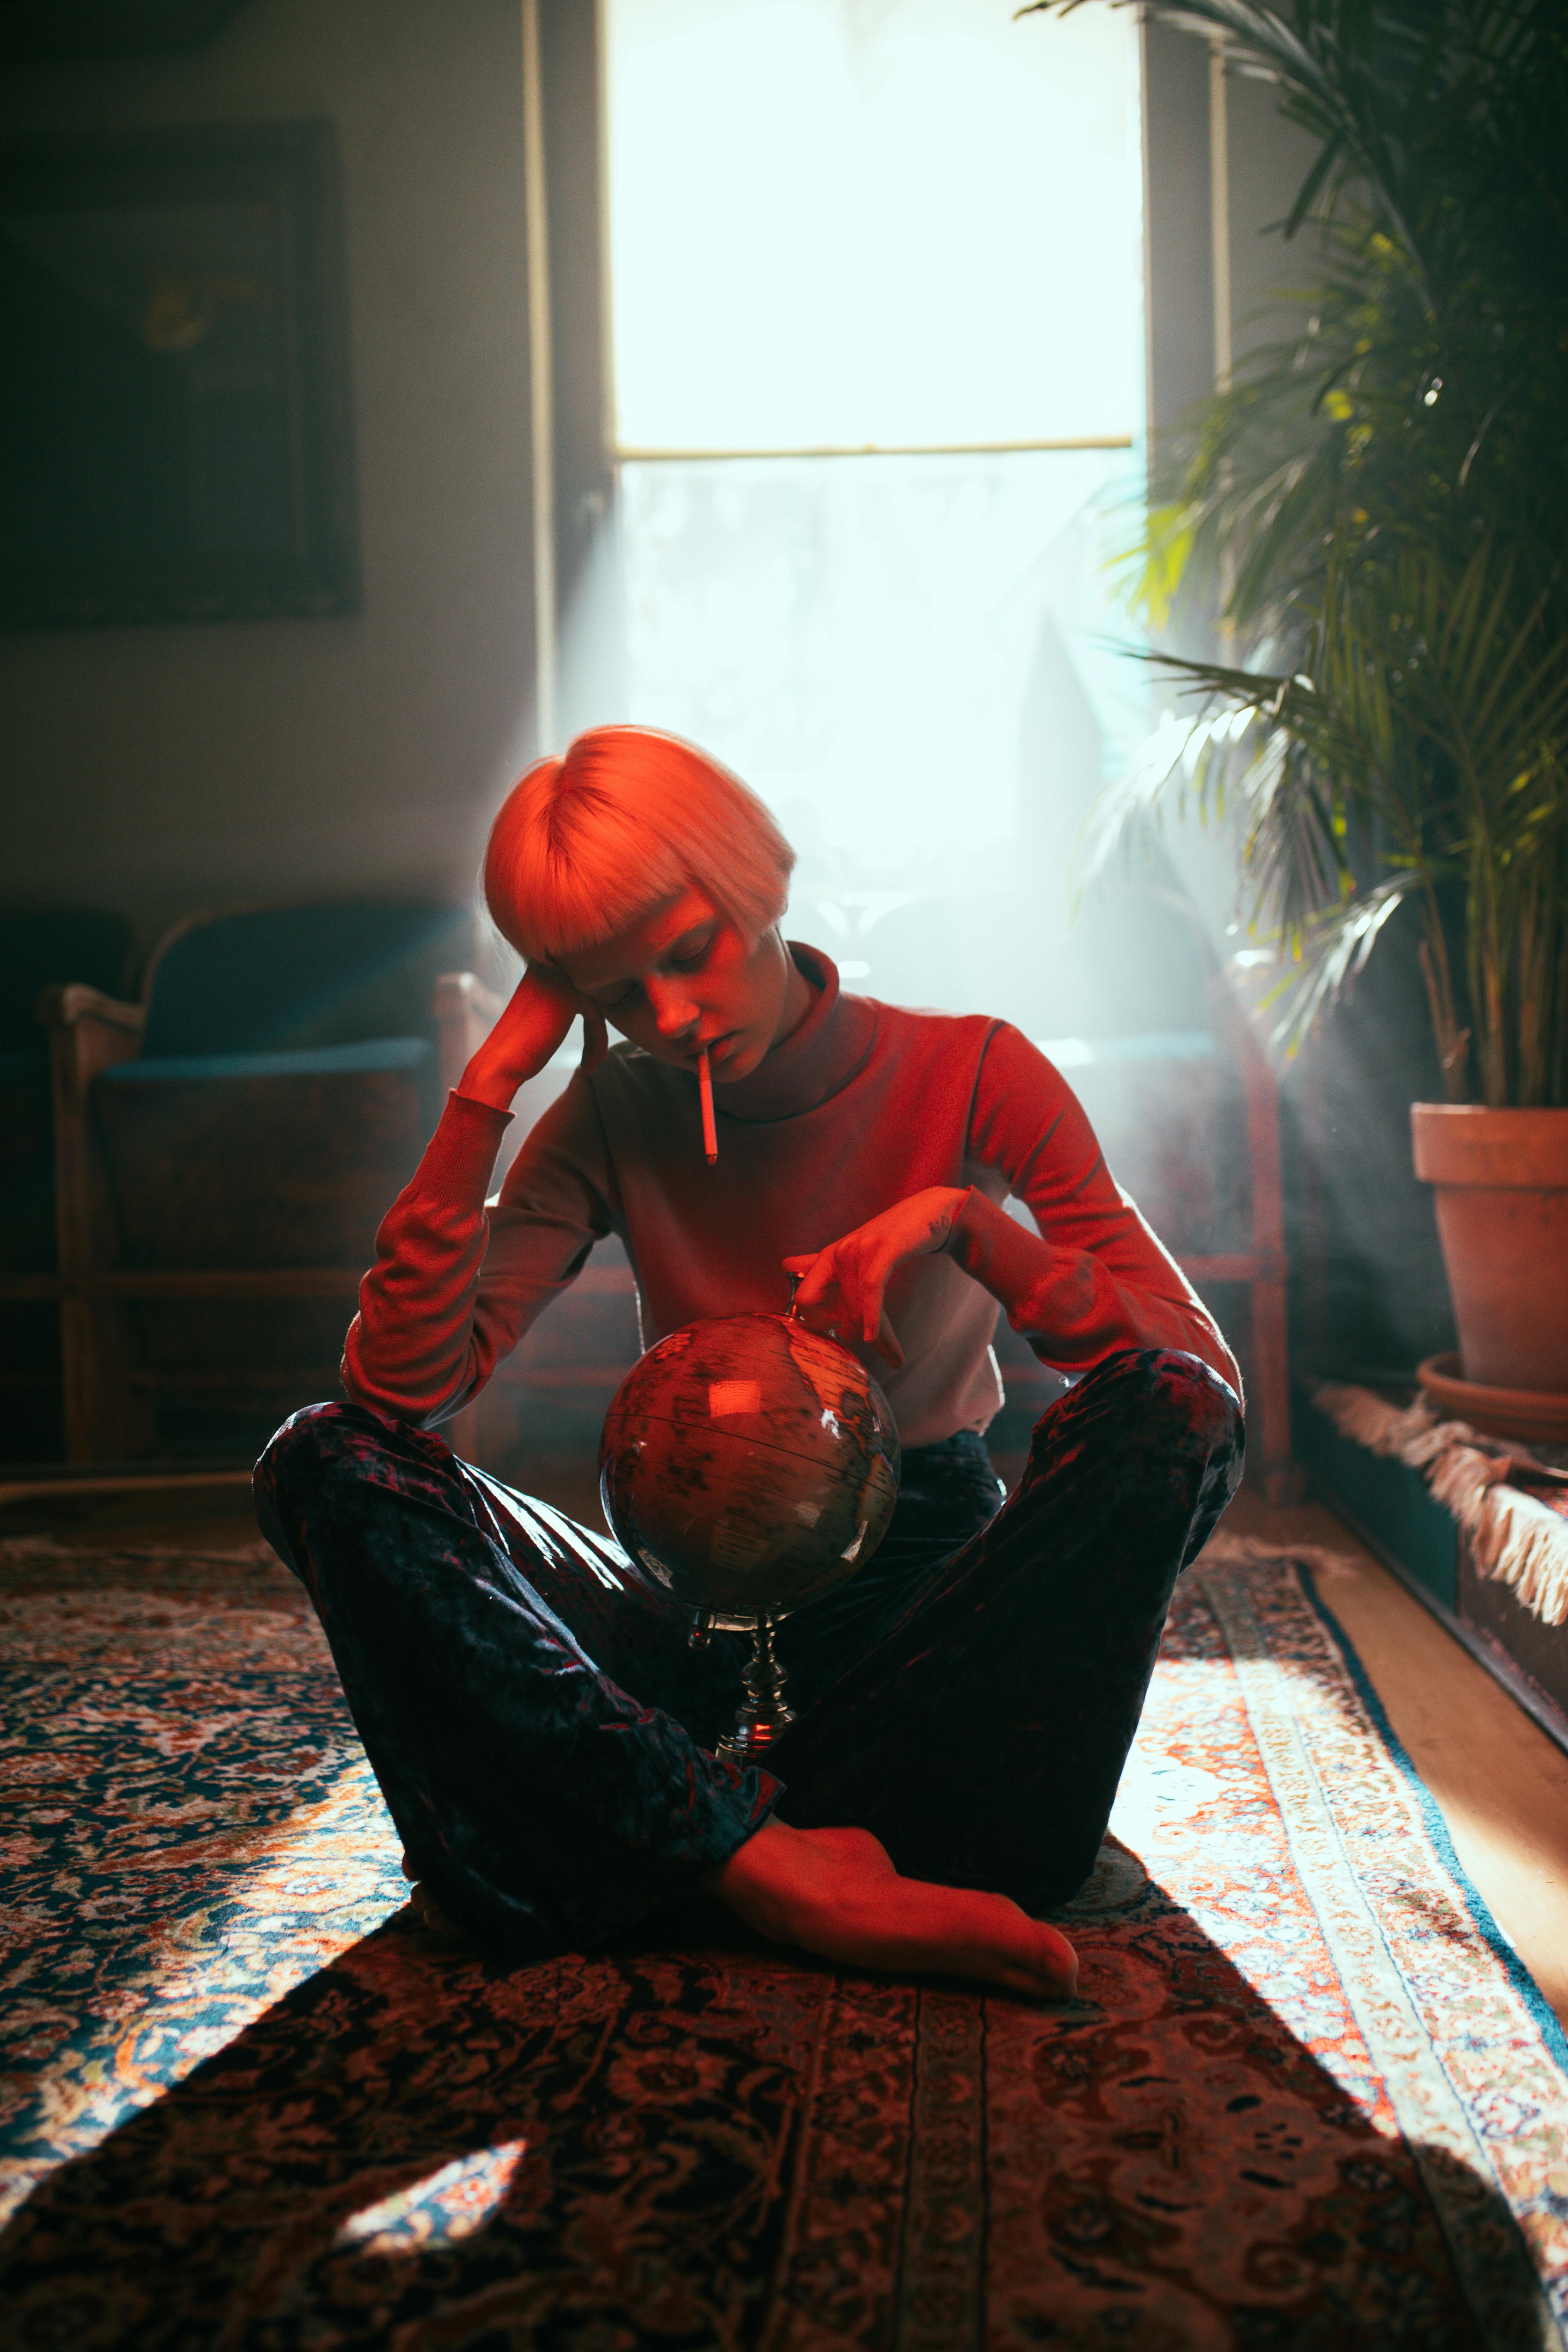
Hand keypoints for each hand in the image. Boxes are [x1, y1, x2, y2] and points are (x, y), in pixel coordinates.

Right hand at [458, 964, 607, 1112]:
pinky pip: (595, 1016)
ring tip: (592, 1065)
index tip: (586, 1050)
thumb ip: (557, 1003)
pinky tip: (592, 1062)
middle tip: (594, 1059)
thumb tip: (588, 1004)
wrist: (501, 1061)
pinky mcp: (570, 996)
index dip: (586, 1023)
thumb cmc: (516, 1045)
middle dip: (593, 1031)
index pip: (576, 991)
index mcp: (538, 968)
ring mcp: (559, 979)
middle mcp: (548, 967)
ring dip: (596, 1039)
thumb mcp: (539, 1014)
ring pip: (593, 1008)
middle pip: (587, 999)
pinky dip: (597, 1040)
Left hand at [783, 1187, 966, 1369]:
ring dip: (874, 1335)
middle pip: (820, 1306)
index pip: (802, 1300)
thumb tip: (785, 1264)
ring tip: (892, 1355)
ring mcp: (861, 1248)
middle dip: (838, 1332)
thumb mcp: (852, 1253)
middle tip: (864, 1343)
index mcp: (827, 1257)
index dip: (814, 1322)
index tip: (837, 1329)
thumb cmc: (890, 1238)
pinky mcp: (886, 1248)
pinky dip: (872, 1317)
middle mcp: (839, 1251)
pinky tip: (873, 1337)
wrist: (930, 1213)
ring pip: (854, 1307)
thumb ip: (819, 1262)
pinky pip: (872, 1289)